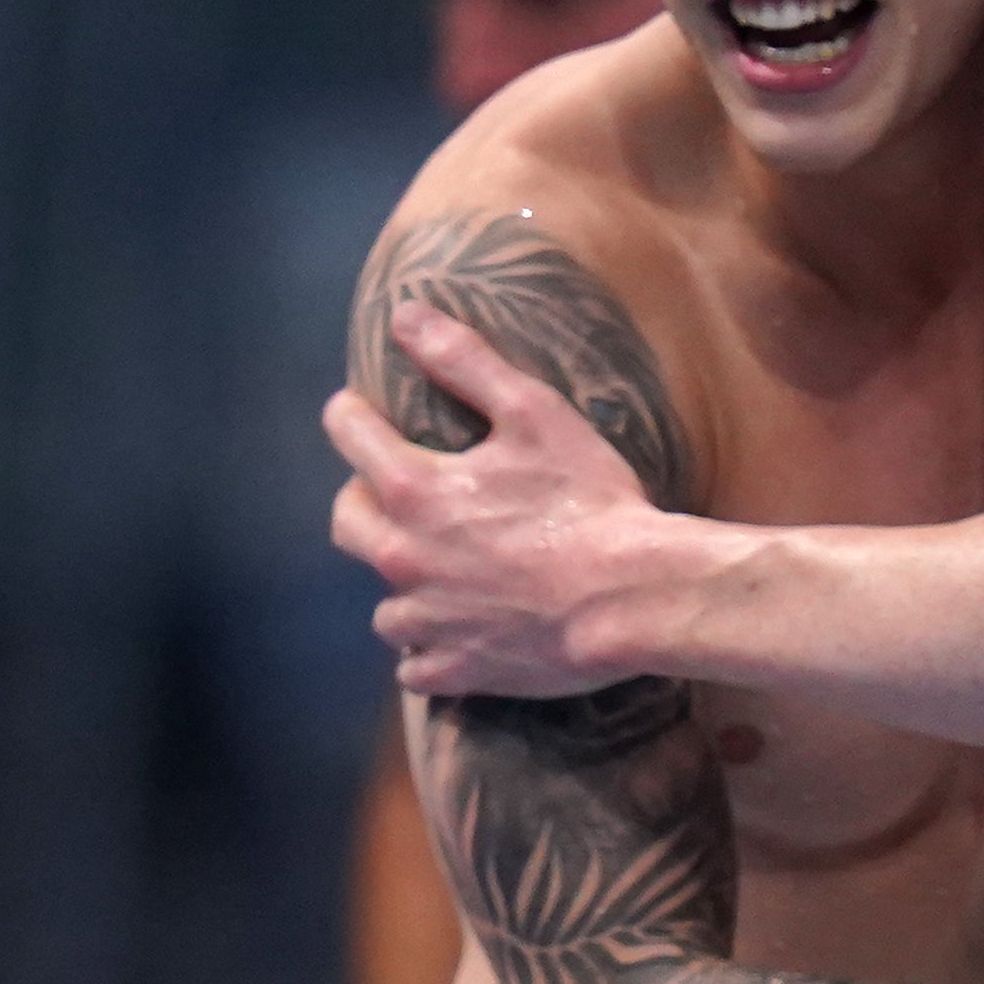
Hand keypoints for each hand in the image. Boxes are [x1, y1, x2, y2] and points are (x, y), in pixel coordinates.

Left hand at [323, 304, 691, 698]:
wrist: (636, 596)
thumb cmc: (591, 500)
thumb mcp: (534, 413)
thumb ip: (464, 361)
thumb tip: (405, 314)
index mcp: (413, 489)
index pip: (348, 435)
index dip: (353, 415)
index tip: (362, 411)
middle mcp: (402, 557)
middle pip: (347, 522)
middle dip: (363, 499)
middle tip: (397, 492)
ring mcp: (426, 620)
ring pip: (382, 602)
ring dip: (402, 584)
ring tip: (438, 570)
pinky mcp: (455, 669)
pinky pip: (415, 664)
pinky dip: (428, 650)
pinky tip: (455, 633)